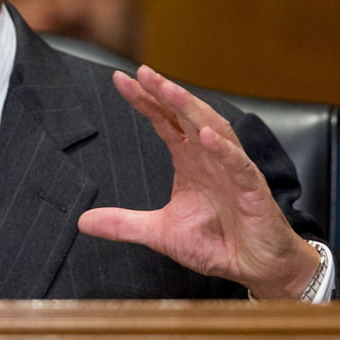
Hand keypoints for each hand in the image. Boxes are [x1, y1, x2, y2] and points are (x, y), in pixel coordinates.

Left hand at [77, 66, 319, 298]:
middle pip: (185, 115)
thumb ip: (124, 224)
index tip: (120, 80)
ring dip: (191, 108)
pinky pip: (238, 165)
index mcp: (189, 160)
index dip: (144, 100)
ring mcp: (232, 170)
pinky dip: (223, 150)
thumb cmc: (216, 243)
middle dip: (165, 92)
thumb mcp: (160, 233)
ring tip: (169, 91)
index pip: (163, 122)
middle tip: (142, 72)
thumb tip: (82, 221)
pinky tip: (205, 136)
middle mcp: (210, 157)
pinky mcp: (252, 190)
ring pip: (212, 129)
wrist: (256, 267)